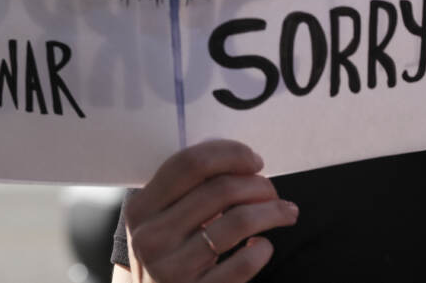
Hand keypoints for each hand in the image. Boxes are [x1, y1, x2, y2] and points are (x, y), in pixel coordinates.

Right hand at [123, 139, 298, 282]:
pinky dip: (263, 248)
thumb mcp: (163, 220)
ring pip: (239, 221)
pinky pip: (245, 262)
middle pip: (221, 189)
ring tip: (285, 212)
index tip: (255, 161)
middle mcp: (150, 238)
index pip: (189, 164)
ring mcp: (170, 270)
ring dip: (272, 211)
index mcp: (140, 209)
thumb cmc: (170, 252)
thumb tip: (240, 159)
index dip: (230, 154)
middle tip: (271, 191)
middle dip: (258, 184)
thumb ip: (188, 189)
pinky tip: (261, 245)